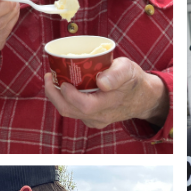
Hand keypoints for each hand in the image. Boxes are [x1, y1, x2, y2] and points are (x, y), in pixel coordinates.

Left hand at [44, 58, 168, 128]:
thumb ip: (117, 75)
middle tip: (49, 77)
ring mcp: (95, 120)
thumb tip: (101, 82)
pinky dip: (65, 100)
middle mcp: (100, 116)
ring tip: (52, 80)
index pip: (84, 105)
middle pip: (69, 110)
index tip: (62, 80)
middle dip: (54, 95)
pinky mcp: (92, 120)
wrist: (142, 98)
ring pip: (69, 112)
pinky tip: (64, 87)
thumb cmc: (133, 80)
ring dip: (57, 97)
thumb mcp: (128, 70)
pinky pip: (73, 112)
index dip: (69, 94)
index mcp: (109, 103)